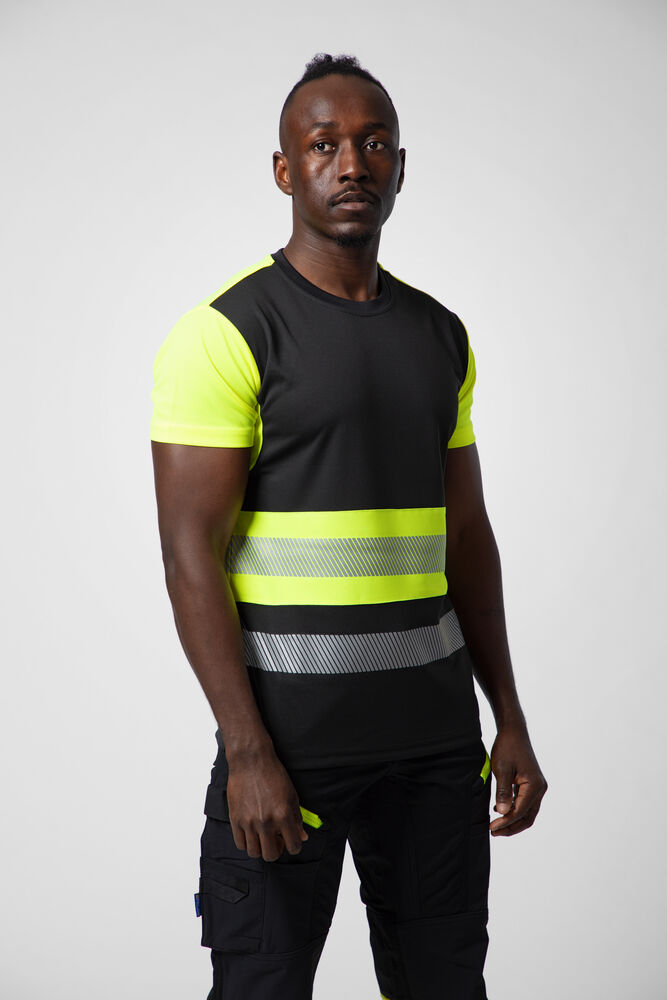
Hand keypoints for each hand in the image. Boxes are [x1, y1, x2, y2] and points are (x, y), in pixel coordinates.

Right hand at [226, 748, 309, 860]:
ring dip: (261, 848)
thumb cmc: (273, 774)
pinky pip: (240, 844)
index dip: (295, 846)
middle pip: (271, 855)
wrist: (251, 760)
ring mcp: (249, 821)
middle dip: (277, 851)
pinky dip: (247, 842)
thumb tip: (302, 836)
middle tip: (277, 841)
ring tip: (263, 837)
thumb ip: (297, 818)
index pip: (293, 846)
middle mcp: (266, 821)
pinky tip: (252, 832)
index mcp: (283, 815)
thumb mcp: (292, 795)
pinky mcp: (235, 819)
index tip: (292, 842)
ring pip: (254, 852)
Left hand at [489, 722, 546, 836]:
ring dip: (512, 820)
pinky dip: (514, 810)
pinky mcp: (531, 784)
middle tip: (494, 832)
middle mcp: (539, 789)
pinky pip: (524, 803)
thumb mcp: (502, 769)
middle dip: (511, 827)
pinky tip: (500, 810)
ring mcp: (537, 787)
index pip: (520, 811)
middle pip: (527, 817)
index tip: (491, 827)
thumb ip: (502, 792)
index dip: (505, 822)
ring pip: (527, 812)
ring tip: (495, 825)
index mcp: (535, 786)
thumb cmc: (507, 747)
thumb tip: (501, 813)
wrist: (513, 731)